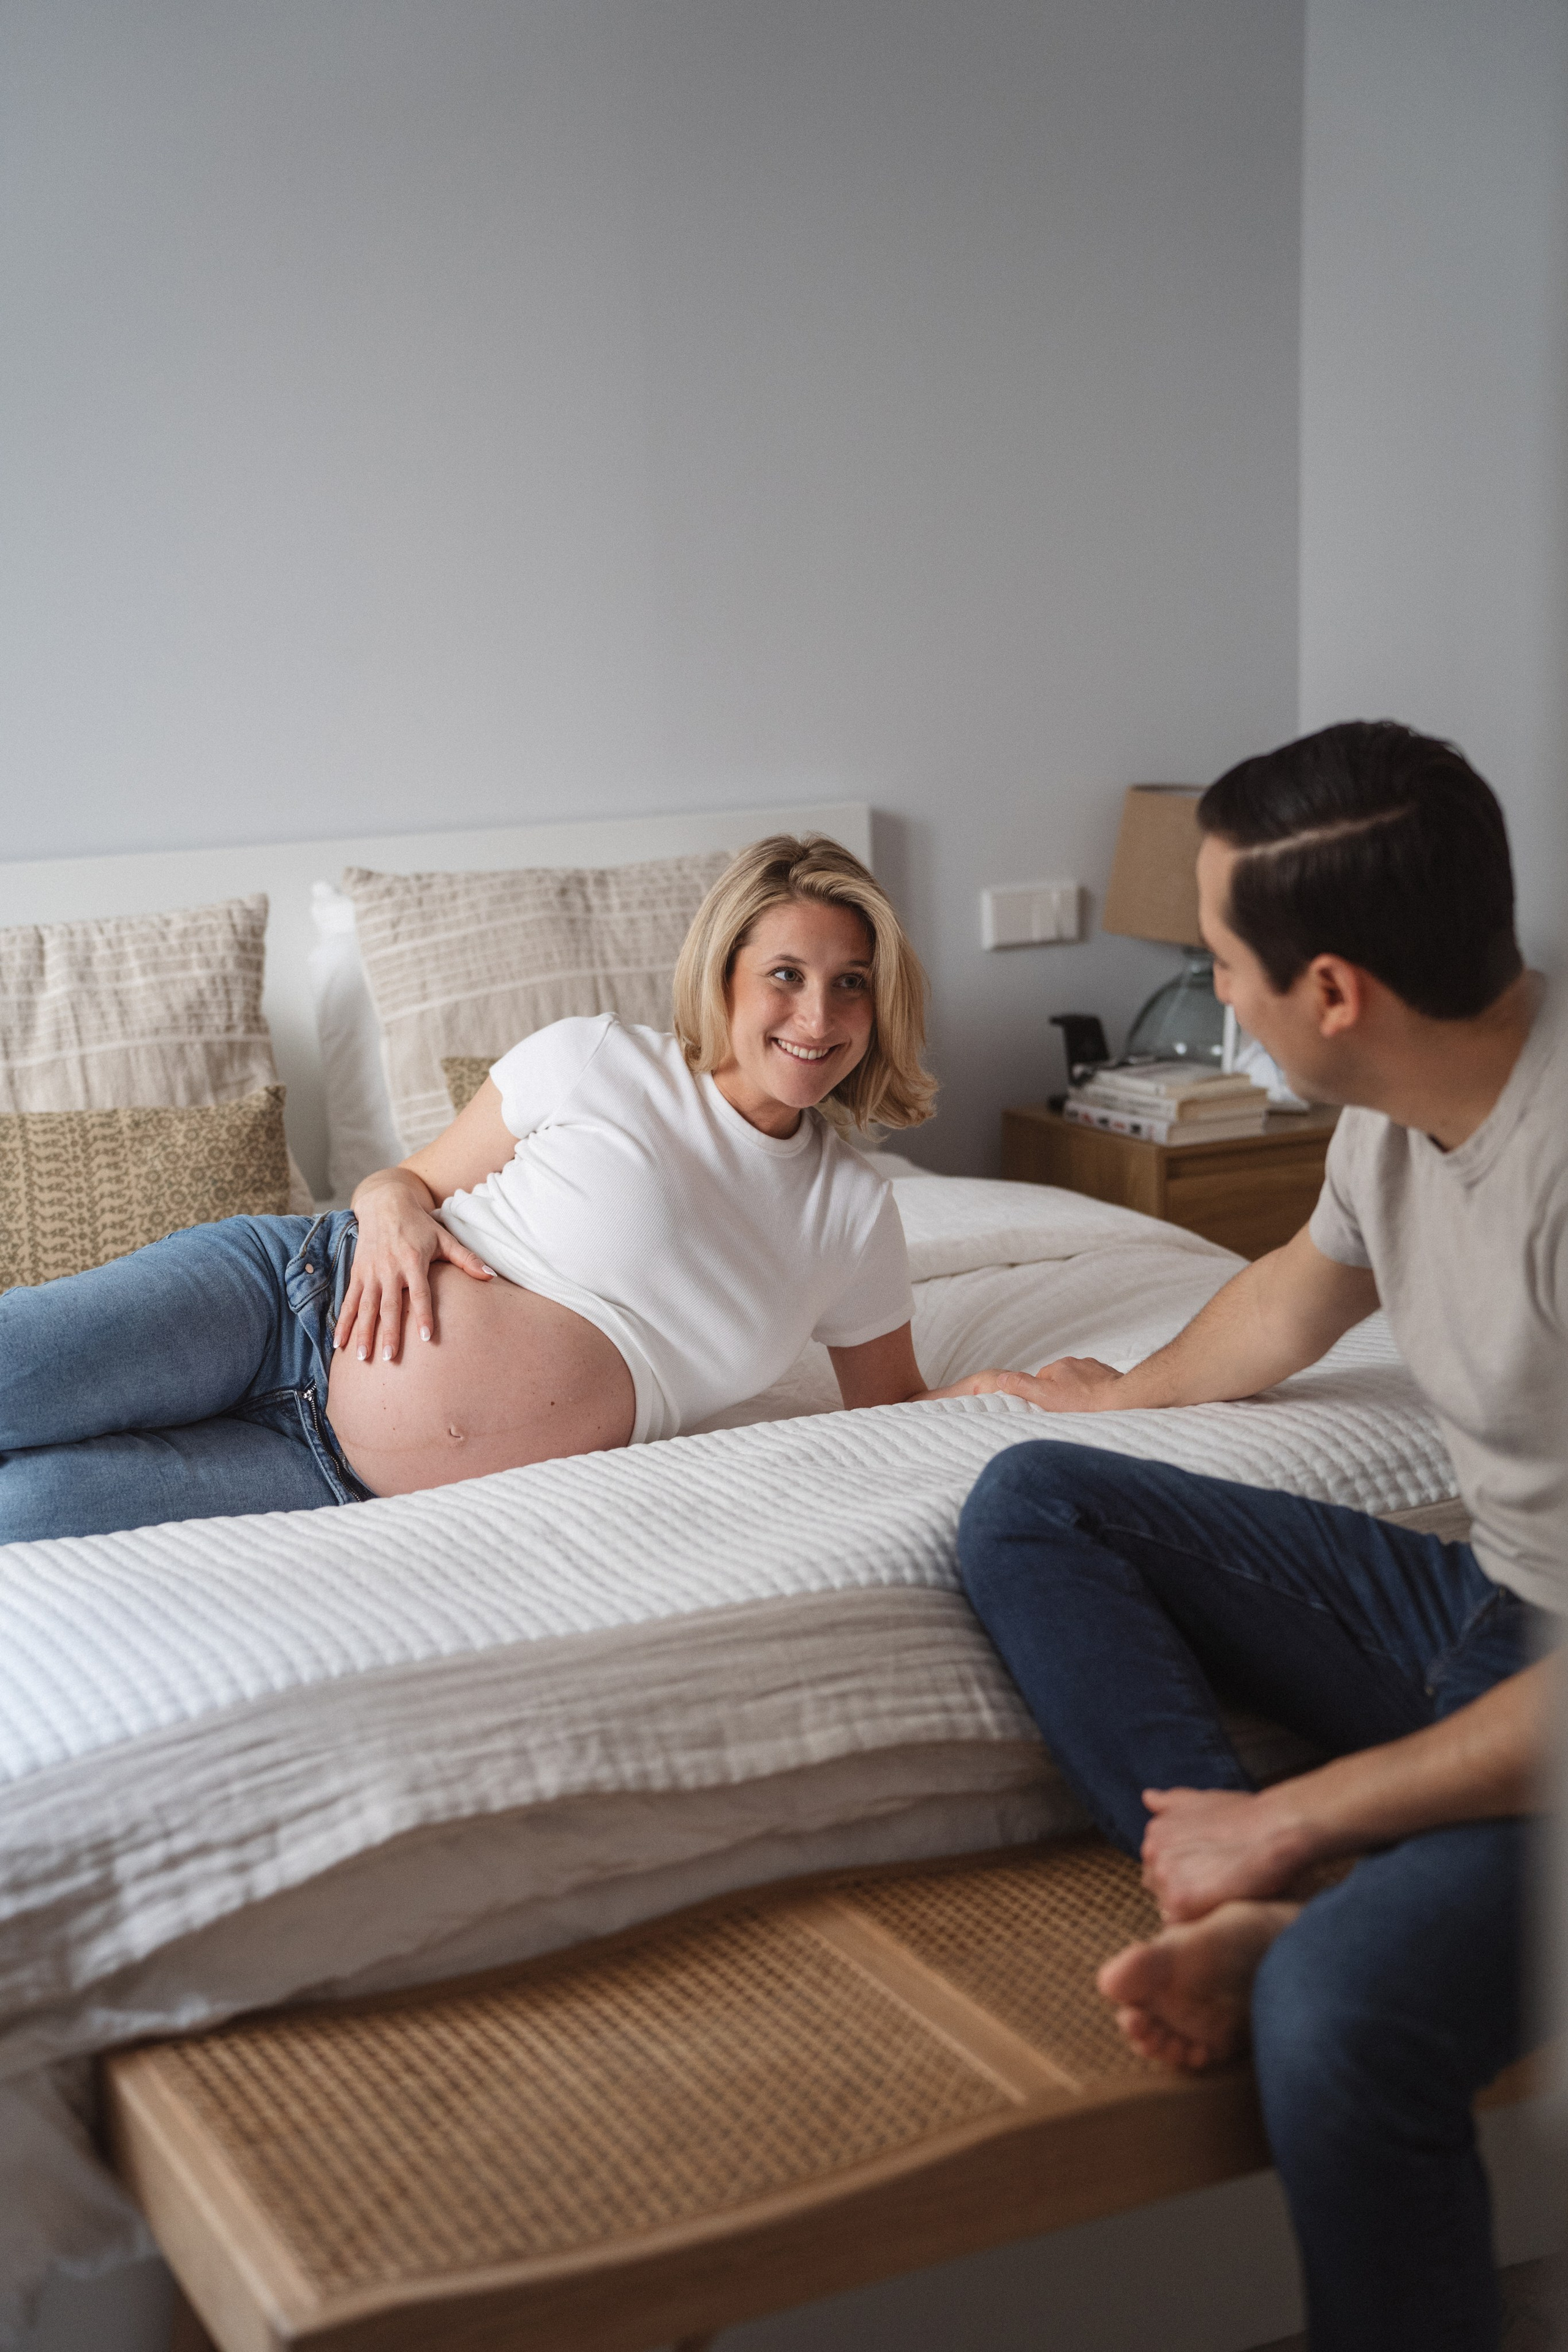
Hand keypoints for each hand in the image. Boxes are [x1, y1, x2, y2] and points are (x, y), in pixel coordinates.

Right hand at [337, 1168, 494, 1363]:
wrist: (384, 1203)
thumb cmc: (419, 1224)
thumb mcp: (444, 1238)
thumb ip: (466, 1258)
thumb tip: (491, 1276)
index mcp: (413, 1260)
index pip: (420, 1292)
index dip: (423, 1314)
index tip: (426, 1337)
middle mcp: (390, 1268)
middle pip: (389, 1305)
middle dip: (388, 1332)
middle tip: (389, 1358)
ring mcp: (371, 1272)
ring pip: (366, 1306)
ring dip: (364, 1332)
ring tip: (363, 1357)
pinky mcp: (357, 1273)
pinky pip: (349, 1301)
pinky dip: (344, 1321)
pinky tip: (340, 1342)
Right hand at [928, 1356, 1125, 1411]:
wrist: (1123, 1400)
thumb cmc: (1084, 1403)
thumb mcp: (1046, 1397)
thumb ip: (1022, 1386)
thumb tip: (1001, 1379)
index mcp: (1058, 1366)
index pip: (1041, 1379)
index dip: (1041, 1395)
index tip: (1045, 1408)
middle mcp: (1077, 1363)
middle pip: (1061, 1379)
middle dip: (1061, 1392)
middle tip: (1066, 1412)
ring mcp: (1096, 1368)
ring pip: (1080, 1381)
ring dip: (1080, 1393)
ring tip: (1083, 1411)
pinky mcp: (1112, 1376)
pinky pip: (1098, 1384)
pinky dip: (1096, 1394)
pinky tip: (1098, 1407)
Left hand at [1139, 1786, 1311, 1921]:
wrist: (1276, 1828)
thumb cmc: (1247, 1816)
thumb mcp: (1203, 1801)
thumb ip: (1172, 1802)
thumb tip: (1148, 1797)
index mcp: (1155, 1832)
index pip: (1157, 1867)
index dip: (1184, 1873)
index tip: (1207, 1871)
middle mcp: (1151, 1852)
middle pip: (1159, 1888)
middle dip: (1182, 1889)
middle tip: (1216, 1882)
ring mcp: (1163, 1876)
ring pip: (1167, 1907)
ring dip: (1190, 1906)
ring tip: (1221, 1892)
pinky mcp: (1179, 1902)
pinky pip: (1179, 1925)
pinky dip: (1197, 1920)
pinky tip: (1220, 1904)